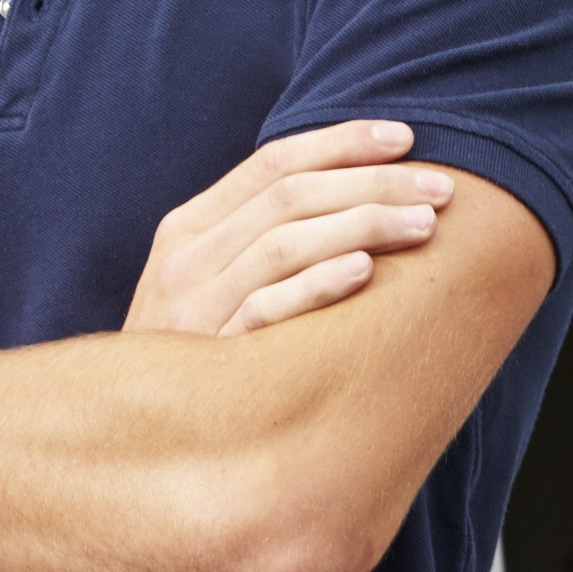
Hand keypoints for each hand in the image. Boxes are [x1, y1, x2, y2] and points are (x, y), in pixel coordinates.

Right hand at [125, 120, 467, 336]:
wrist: (131, 435)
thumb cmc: (190, 353)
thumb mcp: (204, 283)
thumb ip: (254, 238)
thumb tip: (348, 195)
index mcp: (188, 227)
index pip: (272, 162)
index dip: (342, 142)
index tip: (407, 136)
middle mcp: (188, 258)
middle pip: (290, 195)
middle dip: (373, 182)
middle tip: (441, 188)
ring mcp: (195, 307)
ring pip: (284, 243)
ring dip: (362, 225)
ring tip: (424, 224)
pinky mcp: (208, 356)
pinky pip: (266, 310)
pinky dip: (317, 284)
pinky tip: (366, 271)